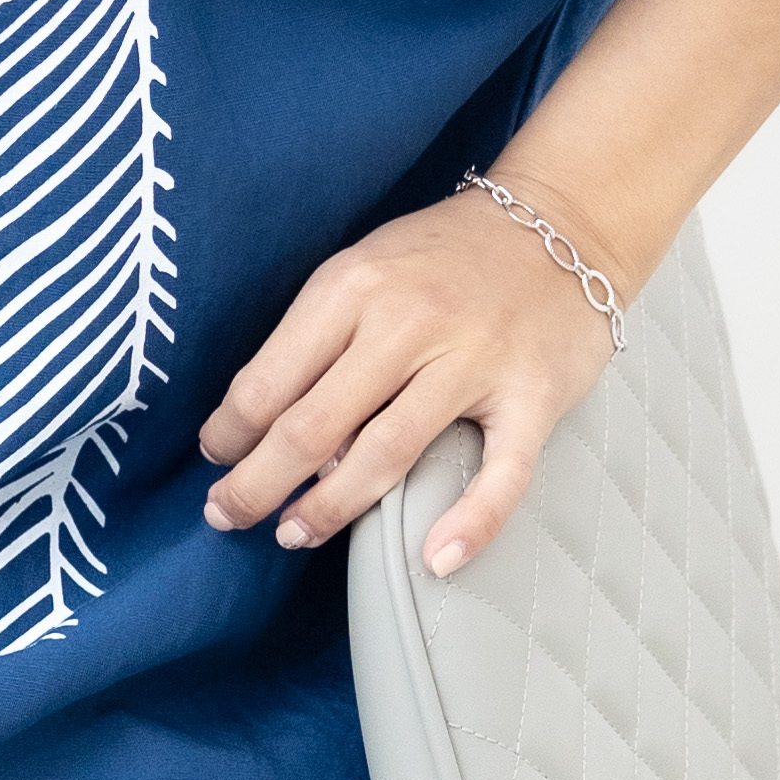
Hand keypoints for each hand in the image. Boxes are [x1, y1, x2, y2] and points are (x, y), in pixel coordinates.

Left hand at [196, 187, 631, 578]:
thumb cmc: (447, 257)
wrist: (563, 221)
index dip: (230, 434)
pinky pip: (501, 473)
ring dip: (329, 509)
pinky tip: (434, 559)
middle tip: (228, 515)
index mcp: (352, 288)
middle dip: (257, 485)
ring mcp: (474, 361)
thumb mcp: (365, 270)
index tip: (216, 460)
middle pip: (312, 428)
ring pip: (384, 455)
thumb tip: (262, 424)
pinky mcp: (533, 395)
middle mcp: (408, 323)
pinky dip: (470, 522)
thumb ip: (318, 337)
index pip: (268, 381)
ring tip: (294, 534)